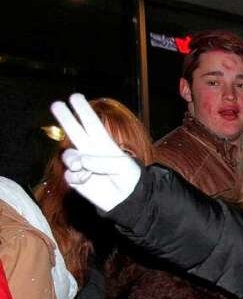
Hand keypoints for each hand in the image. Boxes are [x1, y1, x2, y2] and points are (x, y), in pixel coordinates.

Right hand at [50, 93, 140, 211]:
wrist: (128, 200)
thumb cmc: (129, 179)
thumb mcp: (123, 166)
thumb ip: (102, 161)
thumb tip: (81, 162)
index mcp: (103, 143)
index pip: (91, 123)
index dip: (83, 110)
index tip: (75, 97)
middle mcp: (90, 151)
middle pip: (74, 131)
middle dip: (65, 117)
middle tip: (56, 104)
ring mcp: (82, 165)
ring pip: (68, 155)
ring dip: (73, 159)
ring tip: (82, 166)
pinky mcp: (77, 180)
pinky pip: (70, 175)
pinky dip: (78, 177)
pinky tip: (87, 180)